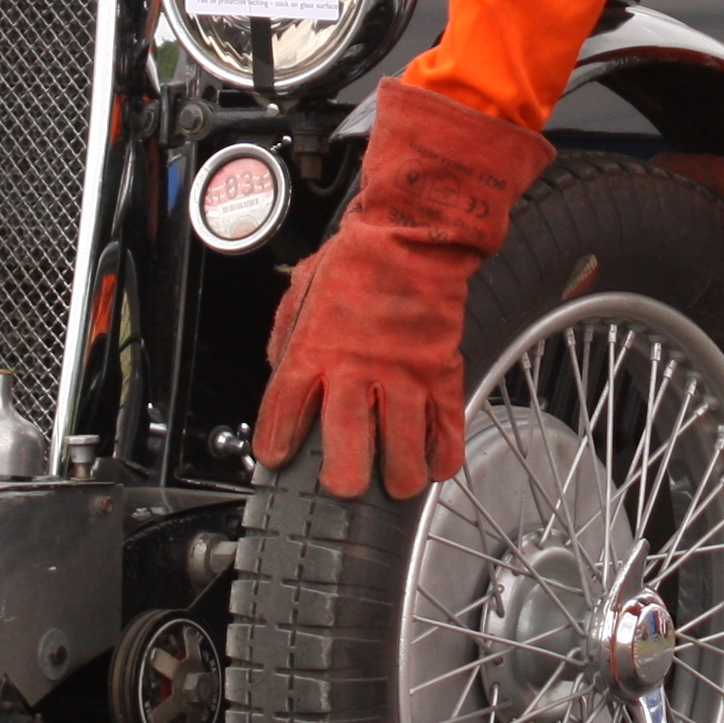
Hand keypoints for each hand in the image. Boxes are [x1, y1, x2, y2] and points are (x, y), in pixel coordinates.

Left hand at [253, 82, 552, 500]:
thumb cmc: (357, 257)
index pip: (285, 411)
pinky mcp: (440, 369)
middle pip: (348, 441)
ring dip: (400, 473)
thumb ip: (289, 337)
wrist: (412, 234)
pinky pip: (445, 422)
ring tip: (397, 485)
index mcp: (314, 349)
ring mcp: (402, 373)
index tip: (278, 458)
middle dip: (345, 476)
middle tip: (345, 488)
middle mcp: (357, 368)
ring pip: (402, 442)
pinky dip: (445, 450)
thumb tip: (282, 370)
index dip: (278, 441)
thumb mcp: (302, 290)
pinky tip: (438, 466)